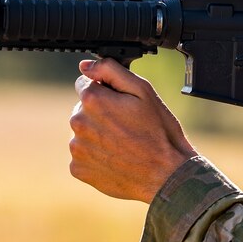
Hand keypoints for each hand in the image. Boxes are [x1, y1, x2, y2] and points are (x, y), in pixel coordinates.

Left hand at [69, 58, 196, 202]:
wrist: (166, 175)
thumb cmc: (159, 132)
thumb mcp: (143, 91)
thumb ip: (111, 71)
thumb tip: (85, 66)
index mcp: (92, 100)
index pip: (85, 85)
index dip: (106, 92)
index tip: (122, 106)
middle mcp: (77, 123)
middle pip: (83, 109)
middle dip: (101, 113)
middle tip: (127, 126)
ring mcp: (76, 148)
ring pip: (83, 132)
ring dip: (98, 135)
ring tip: (123, 144)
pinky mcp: (78, 169)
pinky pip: (82, 155)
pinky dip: (95, 155)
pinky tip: (116, 158)